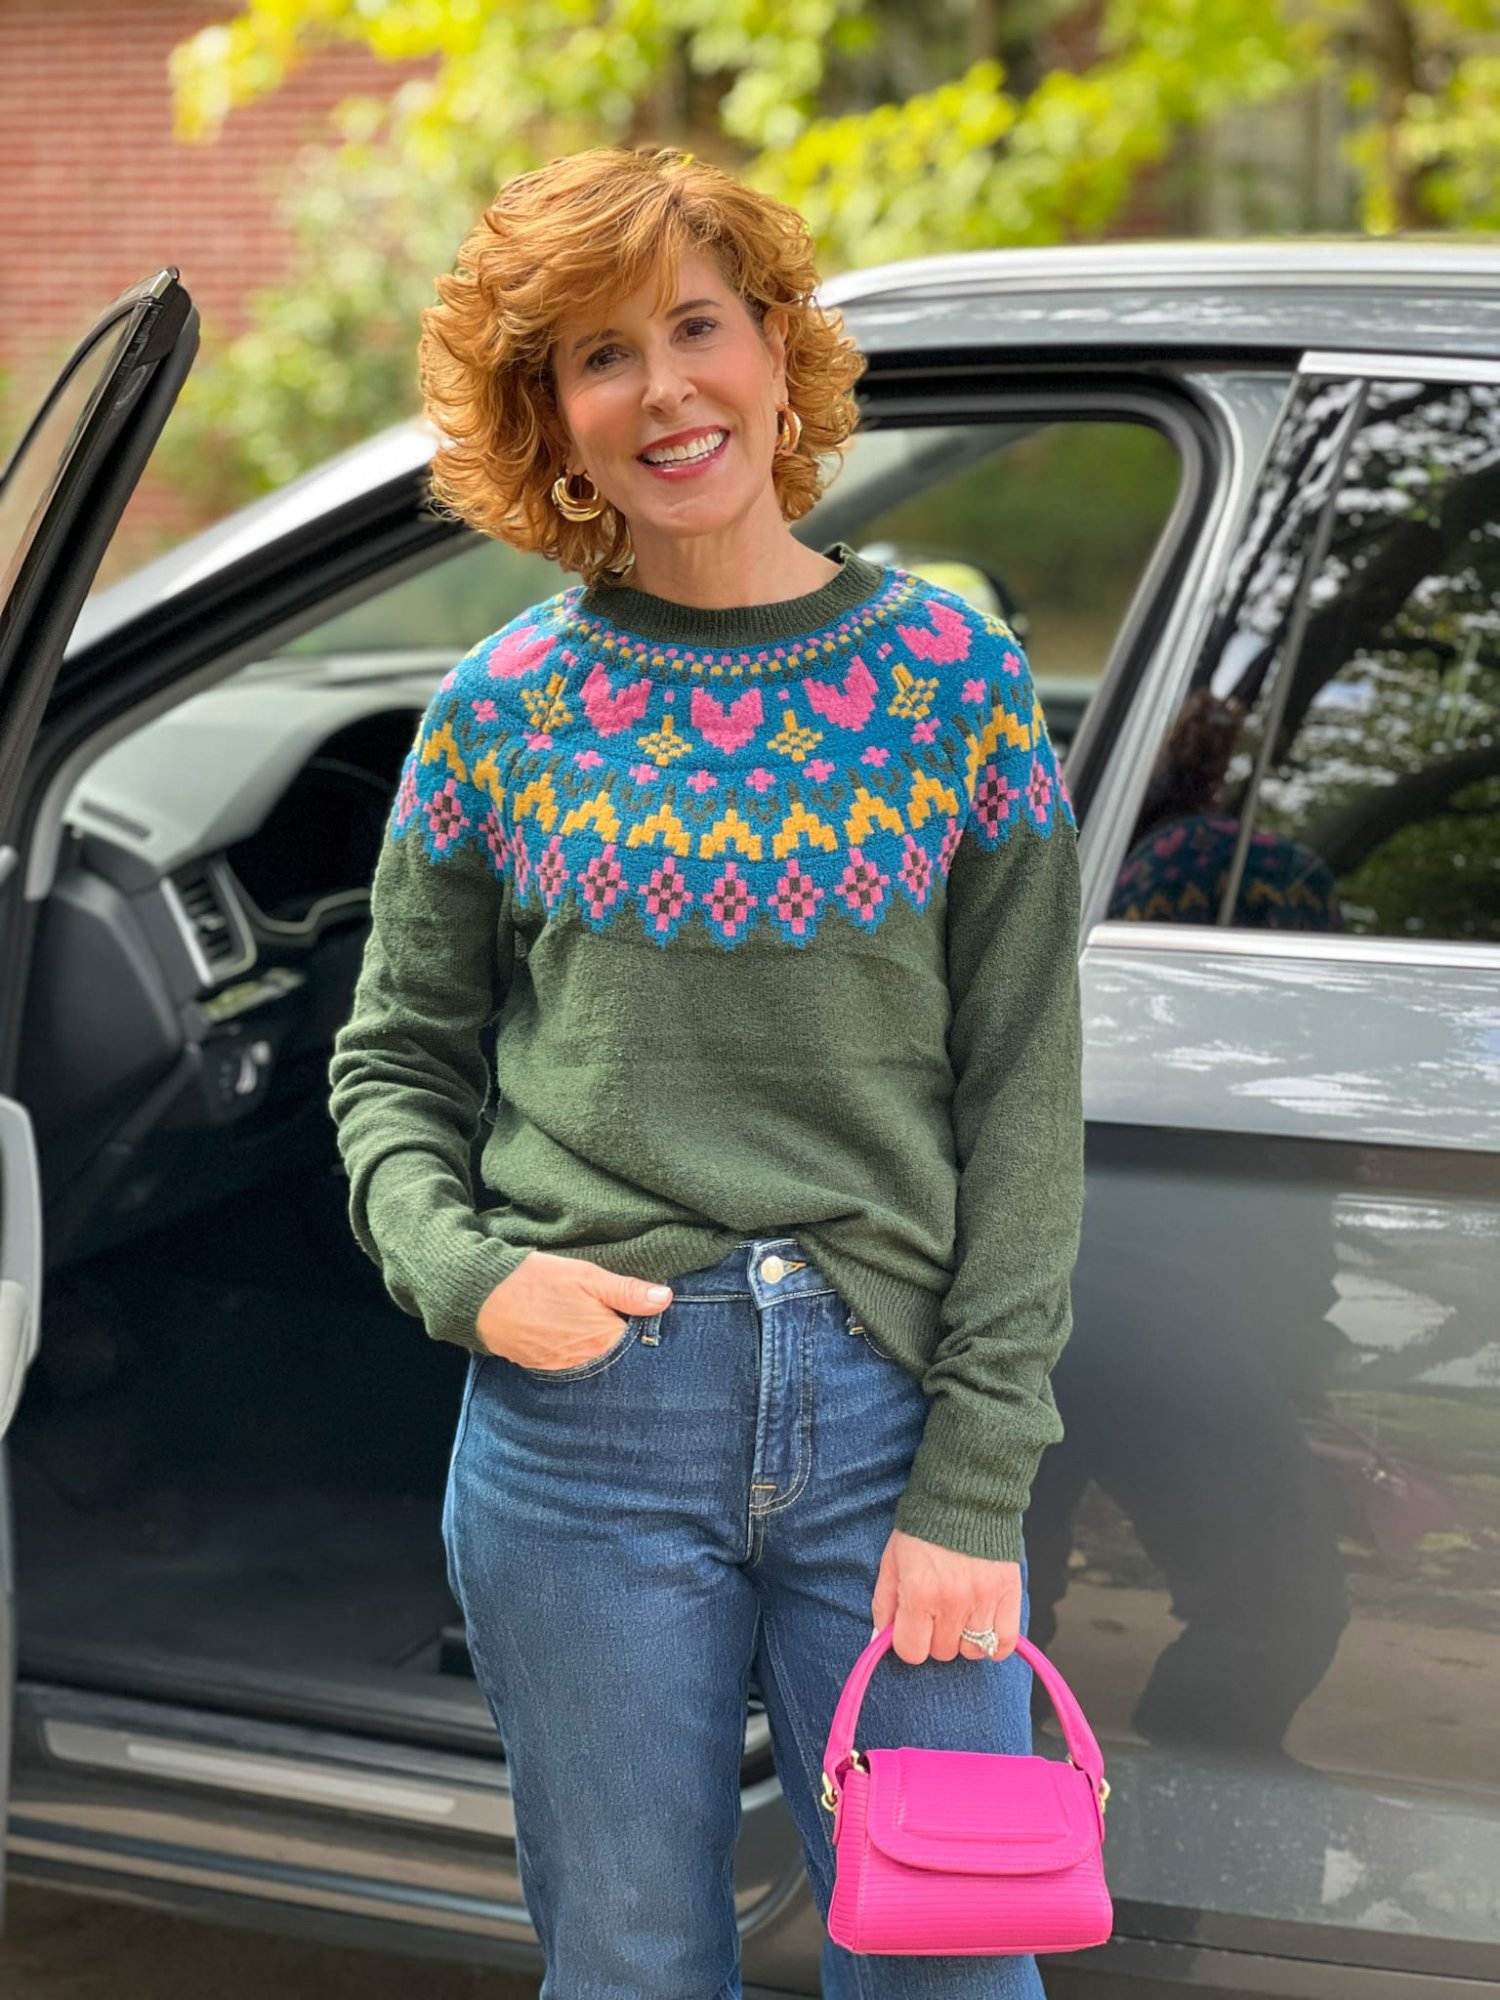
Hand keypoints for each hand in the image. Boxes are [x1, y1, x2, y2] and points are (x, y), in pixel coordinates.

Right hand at [474, 1250, 671, 1368]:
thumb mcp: (586, 1276)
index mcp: (603, 1341)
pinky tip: (569, 1332)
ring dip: (597, 1347)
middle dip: (622, 1341)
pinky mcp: (540, 1366)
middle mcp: (585, 1363)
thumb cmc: (536, 1281)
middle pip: (617, 1357)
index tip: (643, 1315)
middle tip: (616, 1316)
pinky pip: (569, 1364)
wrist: (480, 1296)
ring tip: (590, 1323)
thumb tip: (665, 1299)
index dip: (643, 1327)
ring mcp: (561, 1369)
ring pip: (593, 1362)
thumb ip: (626, 1291)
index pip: (639, 1343)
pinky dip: (574, 1351)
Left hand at [870, 1528, 1021, 1664]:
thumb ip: (883, 1604)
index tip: (911, 1626)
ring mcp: (983, 1601)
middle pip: (942, 1652)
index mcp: (919, 1594)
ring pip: (973, 1651)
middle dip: (935, 1636)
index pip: (912, 1651)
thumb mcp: (892, 1562)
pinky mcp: (1009, 1595)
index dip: (908, 1641)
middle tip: (936, 1610)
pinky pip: (1004, 1643)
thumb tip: (880, 1639)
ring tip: (961, 1612)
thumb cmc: (923, 1528)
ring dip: (964, 1638)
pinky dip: (995, 1642)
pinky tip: (984, 1624)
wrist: (964, 1496)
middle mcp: (952, 1603)